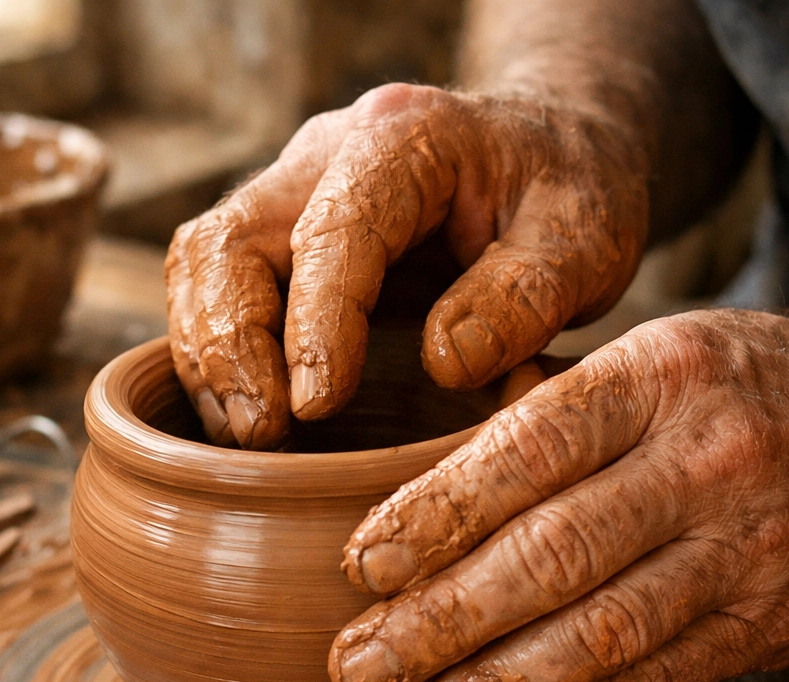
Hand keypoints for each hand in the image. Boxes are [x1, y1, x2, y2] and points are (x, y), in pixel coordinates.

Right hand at [165, 83, 647, 448]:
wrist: (550, 164)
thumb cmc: (567, 199)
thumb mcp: (584, 242)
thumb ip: (523, 296)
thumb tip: (442, 362)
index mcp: (404, 138)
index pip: (333, 229)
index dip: (315, 323)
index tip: (317, 405)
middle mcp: (327, 158)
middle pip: (228, 241)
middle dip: (229, 346)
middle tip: (261, 433)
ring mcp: (295, 197)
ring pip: (204, 265)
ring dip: (211, 358)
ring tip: (249, 437)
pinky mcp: (284, 243)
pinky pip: (218, 292)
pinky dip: (219, 359)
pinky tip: (250, 418)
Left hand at [328, 310, 788, 681]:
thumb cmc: (726, 389)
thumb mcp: (643, 360)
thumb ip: (539, 414)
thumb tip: (414, 491)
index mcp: (660, 377)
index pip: (528, 451)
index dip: (434, 516)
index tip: (358, 569)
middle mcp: (709, 465)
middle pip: (553, 557)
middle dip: (439, 624)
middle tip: (354, 667)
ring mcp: (747, 556)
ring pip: (598, 639)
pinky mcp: (768, 630)